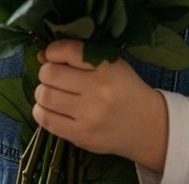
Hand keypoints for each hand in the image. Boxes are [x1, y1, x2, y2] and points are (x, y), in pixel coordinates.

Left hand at [33, 40, 168, 170]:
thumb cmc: (124, 89)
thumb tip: (41, 56)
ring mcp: (89, 116)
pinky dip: (41, 111)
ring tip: (52, 93)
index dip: (53, 51)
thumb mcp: (110, 64)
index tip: (55, 56)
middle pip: (50, 74)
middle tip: (54, 78)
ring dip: (42, 92)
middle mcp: (98, 91)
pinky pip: (46, 120)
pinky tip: (50, 108)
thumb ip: (77, 55)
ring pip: (45, 96)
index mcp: (107, 67)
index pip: (67, 51)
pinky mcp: (82, 136)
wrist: (147, 126)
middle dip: (46, 73)